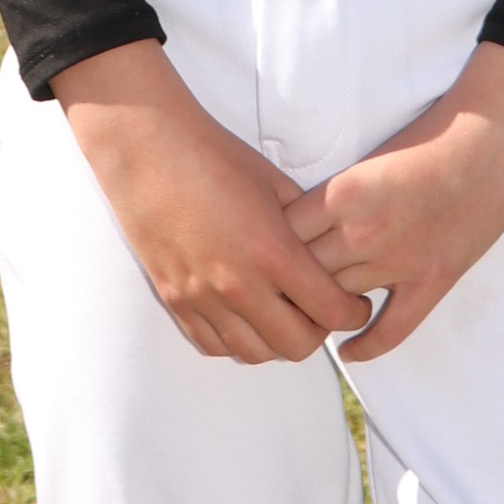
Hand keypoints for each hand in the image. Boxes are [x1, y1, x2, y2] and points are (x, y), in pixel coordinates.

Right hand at [54, 40, 372, 365]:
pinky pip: (213, 346)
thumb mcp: (275, 183)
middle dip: (319, 331)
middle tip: (321, 309)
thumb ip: (306, 224)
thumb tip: (329, 250)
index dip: (352, 312)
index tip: (355, 303)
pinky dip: (236, 340)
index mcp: (271, 252)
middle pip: (296, 346)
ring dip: (276, 340)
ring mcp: (202, 299)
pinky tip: (245, 317)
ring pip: (254, 353)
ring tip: (283, 314)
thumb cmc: (212, 156)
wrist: (148, 150)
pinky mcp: (174, 301)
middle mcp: (237, 286)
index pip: (330, 311)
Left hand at [284, 43, 503, 361]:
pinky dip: (366, 345)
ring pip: (339, 300)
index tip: (265, 253)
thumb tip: (302, 228)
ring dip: (324, 308)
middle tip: (280, 290)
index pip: (283, 236)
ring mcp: (398, 261)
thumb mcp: (368, 160)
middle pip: (304, 274)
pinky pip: (391, 329)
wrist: (491, 141)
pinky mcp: (431, 281)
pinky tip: (350, 349)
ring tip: (309, 315)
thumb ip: (335, 196)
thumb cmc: (431, 138)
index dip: (270, 248)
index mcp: (342, 193)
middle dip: (289, 283)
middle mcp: (363, 232)